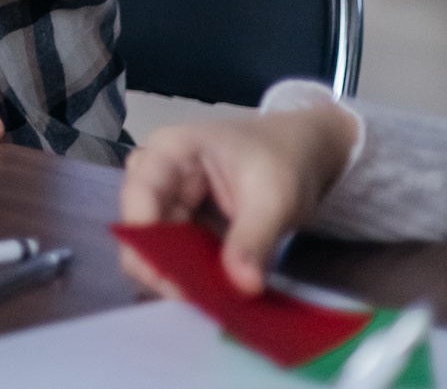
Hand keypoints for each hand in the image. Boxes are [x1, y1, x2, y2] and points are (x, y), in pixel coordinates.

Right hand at [118, 105, 358, 296]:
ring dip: (173, 269)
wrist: (306, 151)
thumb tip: (242, 286)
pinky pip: (175, 248)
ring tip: (202, 296)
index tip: (168, 279)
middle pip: (141, 220)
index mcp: (172, 150)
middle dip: (158, 260)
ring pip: (154, 238)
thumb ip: (254, 240)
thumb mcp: (275, 198)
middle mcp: (160, 172)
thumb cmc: (285, 160)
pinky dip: (189, 270)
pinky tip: (208, 288)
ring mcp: (170, 195)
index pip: (140, 193)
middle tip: (188, 297)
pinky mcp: (185, 218)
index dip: (145, 236)